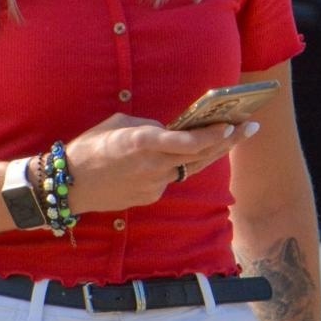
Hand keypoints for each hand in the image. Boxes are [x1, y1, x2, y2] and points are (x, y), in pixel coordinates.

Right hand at [59, 112, 257, 214]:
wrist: (70, 185)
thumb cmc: (90, 146)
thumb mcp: (118, 124)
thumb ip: (148, 126)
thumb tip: (168, 131)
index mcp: (142, 142)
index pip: (186, 142)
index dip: (211, 135)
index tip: (232, 125)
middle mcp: (152, 165)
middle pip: (199, 155)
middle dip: (228, 140)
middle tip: (250, 127)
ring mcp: (154, 184)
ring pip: (190, 167)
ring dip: (212, 152)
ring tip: (233, 137)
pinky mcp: (151, 197)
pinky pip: (171, 177)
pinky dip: (179, 165)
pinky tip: (188, 154)